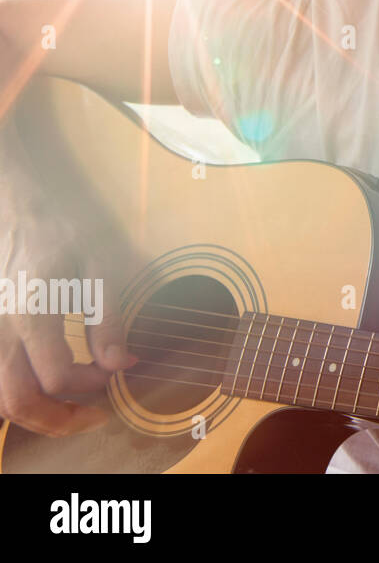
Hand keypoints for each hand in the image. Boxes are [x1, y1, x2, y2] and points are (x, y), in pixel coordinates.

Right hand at [0, 189, 135, 436]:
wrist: (18, 206)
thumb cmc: (62, 228)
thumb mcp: (99, 262)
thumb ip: (107, 316)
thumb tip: (120, 363)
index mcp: (31, 312)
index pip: (57, 378)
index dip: (93, 384)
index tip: (117, 370)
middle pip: (18, 403)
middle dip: (61, 419)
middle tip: (96, 414)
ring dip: (32, 414)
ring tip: (66, 408)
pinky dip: (10, 398)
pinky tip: (37, 390)